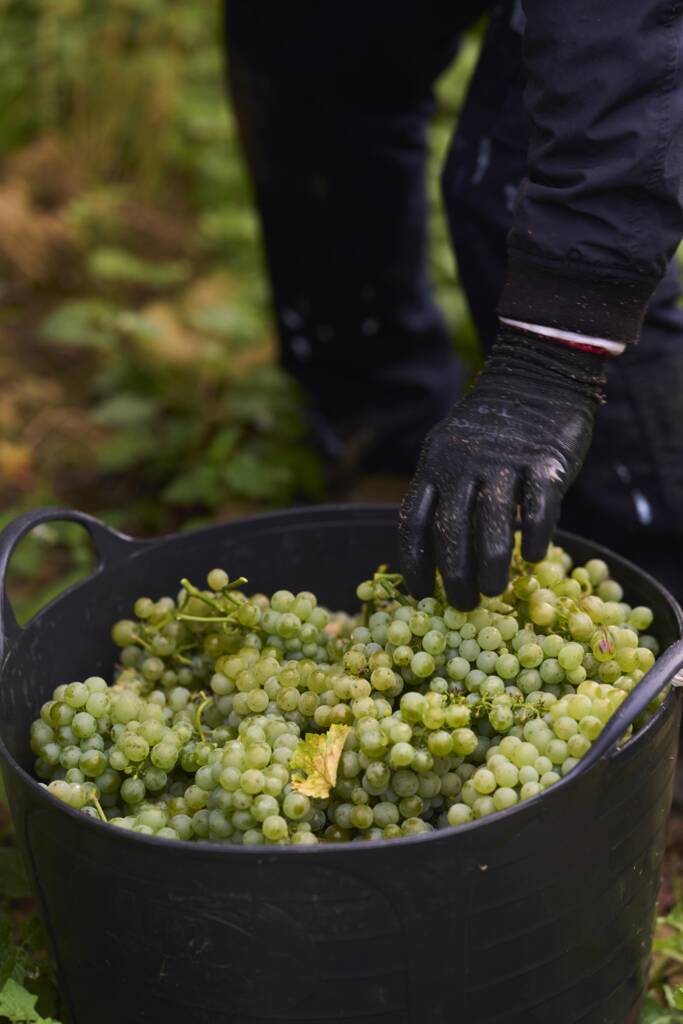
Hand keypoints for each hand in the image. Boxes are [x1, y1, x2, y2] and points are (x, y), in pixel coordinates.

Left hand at [399, 326, 606, 608]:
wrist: (536, 375)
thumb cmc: (491, 428)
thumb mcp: (451, 450)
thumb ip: (444, 492)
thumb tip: (438, 553)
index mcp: (434, 464)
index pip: (414, 522)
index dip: (414, 563)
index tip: (420, 594)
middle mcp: (463, 464)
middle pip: (451, 532)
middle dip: (454, 576)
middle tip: (461, 605)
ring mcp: (504, 462)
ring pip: (492, 527)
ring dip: (491, 567)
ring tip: (494, 592)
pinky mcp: (545, 461)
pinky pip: (538, 508)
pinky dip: (535, 538)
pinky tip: (534, 558)